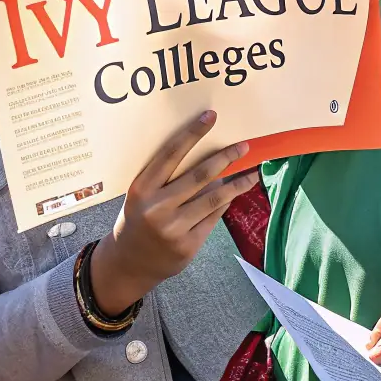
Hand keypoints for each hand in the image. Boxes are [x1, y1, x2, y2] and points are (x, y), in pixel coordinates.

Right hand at [89, 110, 257, 315]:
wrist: (128, 264)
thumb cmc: (138, 218)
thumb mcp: (142, 194)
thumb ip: (166, 177)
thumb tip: (206, 152)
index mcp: (141, 189)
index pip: (171, 154)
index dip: (193, 133)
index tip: (211, 116)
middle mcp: (157, 208)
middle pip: (199, 175)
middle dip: (225, 158)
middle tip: (244, 146)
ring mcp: (173, 229)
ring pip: (213, 198)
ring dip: (237, 183)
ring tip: (252, 172)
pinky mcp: (188, 246)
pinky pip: (213, 217)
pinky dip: (225, 202)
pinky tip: (235, 192)